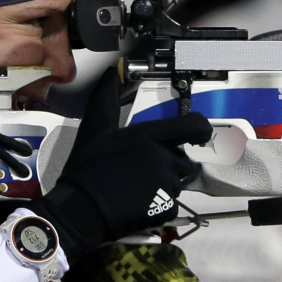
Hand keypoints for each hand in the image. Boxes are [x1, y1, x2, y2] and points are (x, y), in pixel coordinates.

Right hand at [28, 69, 211, 262]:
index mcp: (148, 135)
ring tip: (136, 189)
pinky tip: (138, 204)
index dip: (200, 129)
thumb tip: (111, 73)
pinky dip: (158, 207)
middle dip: (168, 165)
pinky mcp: (165, 207)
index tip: (199, 135)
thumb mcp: (94, 129)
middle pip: (182, 159)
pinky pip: (170, 205)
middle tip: (142, 172)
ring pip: (176, 183)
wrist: (81, 208)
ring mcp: (166, 184)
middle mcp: (163, 157)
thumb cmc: (86, 167)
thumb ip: (106, 100)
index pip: (191, 126)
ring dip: (162, 186)